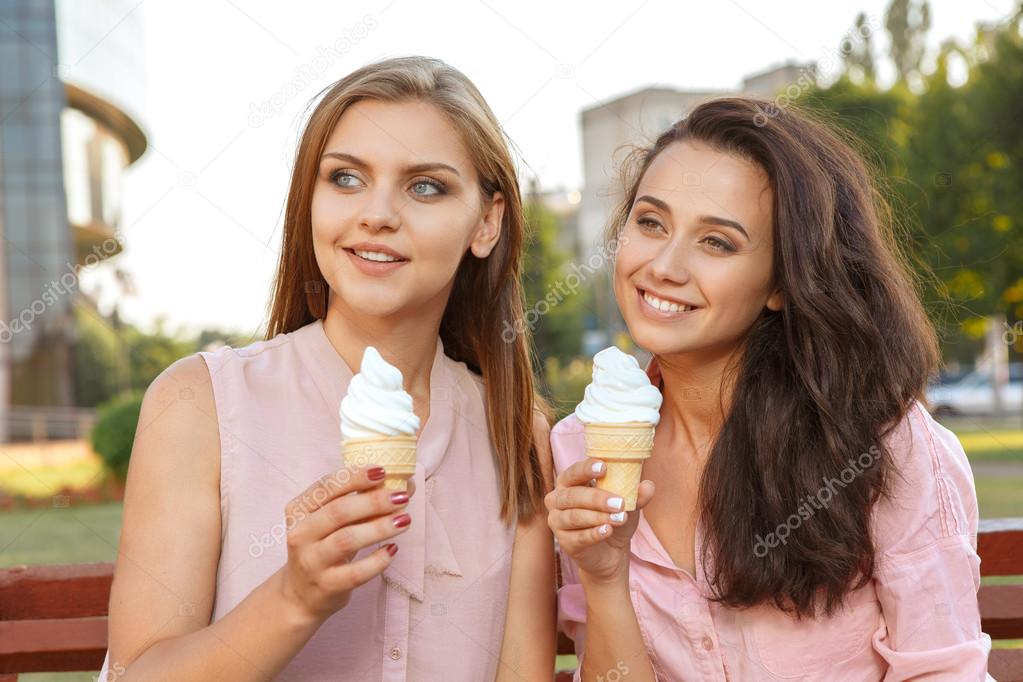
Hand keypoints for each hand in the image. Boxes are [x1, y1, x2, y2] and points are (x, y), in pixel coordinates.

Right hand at [278, 465, 414, 622]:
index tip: (381, 471)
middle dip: (373, 501)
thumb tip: (405, 484)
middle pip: (338, 512)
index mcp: (299, 510)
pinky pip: (356, 573)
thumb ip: (362, 501)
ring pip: (346, 540)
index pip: (325, 486)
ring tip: (404, 520)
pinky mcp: (326, 585)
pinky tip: (392, 549)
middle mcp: (300, 534)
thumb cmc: (323, 547)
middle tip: (401, 497)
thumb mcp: (332, 522)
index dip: (354, 477)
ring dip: (379, 528)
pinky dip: (377, 560)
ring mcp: (312, 562)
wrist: (300, 595)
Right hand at [545, 458, 653, 584]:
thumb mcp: (628, 504)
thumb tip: (648, 485)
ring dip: (598, 517)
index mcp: (570, 482)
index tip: (604, 467)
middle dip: (596, 498)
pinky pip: (577, 537)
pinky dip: (594, 534)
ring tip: (619, 518)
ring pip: (574, 516)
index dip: (586, 468)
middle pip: (572, 495)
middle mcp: (558, 499)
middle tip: (620, 503)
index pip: (574, 472)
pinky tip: (607, 531)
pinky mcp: (565, 542)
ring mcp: (558, 521)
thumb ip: (636, 495)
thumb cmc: (613, 517)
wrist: (612, 552)